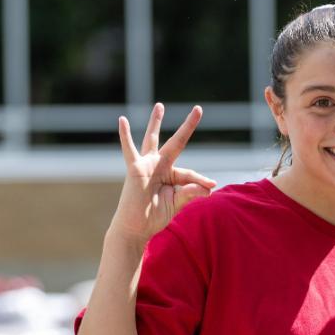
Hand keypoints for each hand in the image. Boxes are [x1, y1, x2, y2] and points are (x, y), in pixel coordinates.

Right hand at [109, 103, 215, 242]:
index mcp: (171, 175)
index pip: (190, 173)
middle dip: (188, 127)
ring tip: (160, 106)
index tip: (211, 187)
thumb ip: (191, 193)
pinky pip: (130, 150)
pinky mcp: (135, 169)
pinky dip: (125, 136)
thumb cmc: (155, 216)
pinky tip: (122, 120)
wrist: (136, 227)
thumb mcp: (177, 203)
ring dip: (155, 122)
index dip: (201, 181)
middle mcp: (159, 166)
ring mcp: (147, 165)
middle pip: (176, 143)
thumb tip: (209, 187)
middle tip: (198, 109)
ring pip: (152, 139)